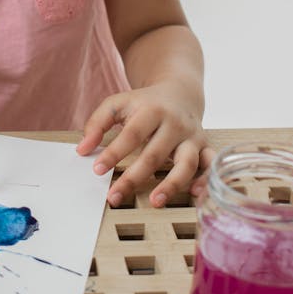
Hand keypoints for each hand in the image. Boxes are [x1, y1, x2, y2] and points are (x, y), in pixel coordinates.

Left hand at [77, 83, 211, 207]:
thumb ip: (97, 123)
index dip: (114, 153)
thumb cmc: (145, 102)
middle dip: (134, 177)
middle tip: (114, 196)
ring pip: (187, 163)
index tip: (97, 170)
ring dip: (172, 184)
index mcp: (152, 110)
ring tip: (155, 201)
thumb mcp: (118, 103)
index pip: (132, 134)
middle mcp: (175, 124)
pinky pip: (210, 165)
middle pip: (155, 153)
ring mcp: (192, 137)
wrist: (180, 92)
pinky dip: (206, 180)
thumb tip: (82, 149)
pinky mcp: (205, 147)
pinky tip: (195, 194)